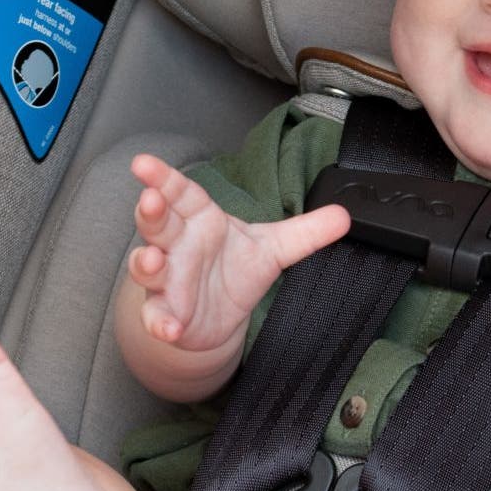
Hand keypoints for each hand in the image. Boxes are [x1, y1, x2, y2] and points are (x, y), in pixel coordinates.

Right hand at [125, 154, 351, 352]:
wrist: (220, 318)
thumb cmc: (233, 271)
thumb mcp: (272, 249)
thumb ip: (306, 232)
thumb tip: (345, 215)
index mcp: (199, 221)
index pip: (180, 193)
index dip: (163, 177)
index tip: (145, 164)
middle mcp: (176, 246)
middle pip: (157, 223)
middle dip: (150, 211)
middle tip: (150, 199)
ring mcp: (166, 280)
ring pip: (146, 266)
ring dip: (146, 263)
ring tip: (153, 261)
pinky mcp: (165, 314)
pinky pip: (156, 318)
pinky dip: (160, 323)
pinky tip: (169, 327)